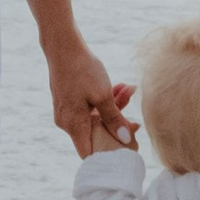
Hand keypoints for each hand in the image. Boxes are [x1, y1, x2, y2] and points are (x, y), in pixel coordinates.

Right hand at [47, 36, 136, 153]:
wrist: (63, 45)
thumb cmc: (83, 70)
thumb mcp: (103, 95)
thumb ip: (114, 119)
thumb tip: (126, 139)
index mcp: (74, 125)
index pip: (89, 153)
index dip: (106, 154)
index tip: (125, 148)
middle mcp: (67, 122)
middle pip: (95, 132)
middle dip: (116, 123)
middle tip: (135, 118)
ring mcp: (67, 111)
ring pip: (94, 116)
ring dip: (113, 106)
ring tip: (129, 90)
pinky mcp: (69, 100)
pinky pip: (89, 106)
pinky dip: (103, 100)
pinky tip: (119, 87)